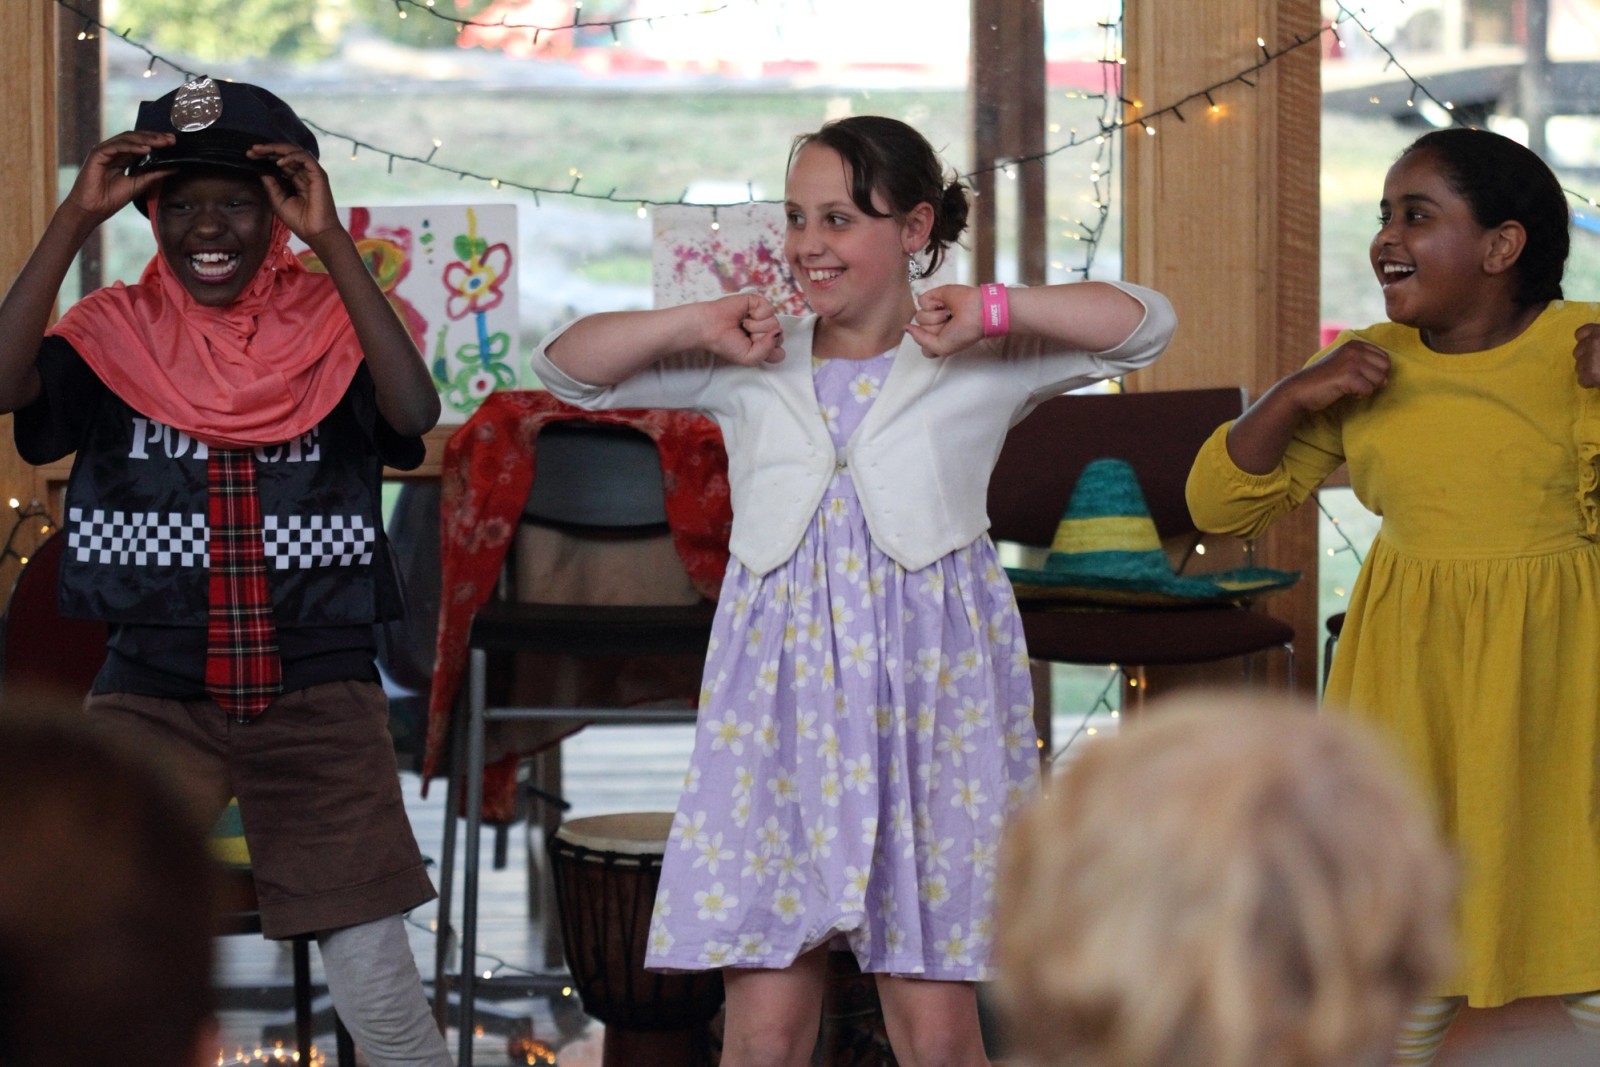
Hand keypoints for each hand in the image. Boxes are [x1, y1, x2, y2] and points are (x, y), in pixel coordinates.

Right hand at [61, 131, 175, 220]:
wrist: (92, 209)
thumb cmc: (111, 199)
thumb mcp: (140, 184)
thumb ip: (155, 174)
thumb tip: (176, 167)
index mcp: (123, 157)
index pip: (142, 144)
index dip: (157, 141)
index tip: (173, 142)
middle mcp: (114, 151)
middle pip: (136, 138)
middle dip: (155, 137)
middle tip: (171, 139)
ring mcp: (105, 151)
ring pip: (127, 139)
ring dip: (146, 139)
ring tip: (162, 142)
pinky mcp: (97, 154)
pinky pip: (117, 147)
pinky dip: (132, 147)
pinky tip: (146, 149)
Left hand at [248, 142, 339, 245]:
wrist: (316, 233)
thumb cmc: (299, 220)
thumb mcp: (277, 200)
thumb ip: (270, 184)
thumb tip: (260, 168)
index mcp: (294, 179)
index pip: (279, 161)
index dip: (265, 156)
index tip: (249, 156)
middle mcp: (303, 173)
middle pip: (285, 153)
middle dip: (268, 149)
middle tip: (252, 150)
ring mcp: (311, 173)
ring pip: (295, 151)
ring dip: (277, 149)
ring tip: (262, 151)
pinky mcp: (319, 174)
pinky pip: (305, 158)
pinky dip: (291, 157)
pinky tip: (279, 162)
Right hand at [702, 292, 784, 365]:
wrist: (711, 328)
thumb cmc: (727, 344)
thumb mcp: (750, 358)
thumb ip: (769, 350)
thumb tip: (778, 331)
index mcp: (764, 346)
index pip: (780, 352)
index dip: (768, 352)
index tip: (751, 349)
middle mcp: (766, 331)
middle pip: (780, 338)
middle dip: (761, 339)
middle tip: (745, 336)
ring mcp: (763, 317)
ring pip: (775, 324)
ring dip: (756, 327)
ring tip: (743, 325)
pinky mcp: (758, 303)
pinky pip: (770, 310)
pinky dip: (757, 315)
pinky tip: (745, 316)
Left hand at [905, 284, 983, 356]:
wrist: (977, 312)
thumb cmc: (964, 332)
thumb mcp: (941, 347)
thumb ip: (920, 340)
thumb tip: (906, 327)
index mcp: (938, 340)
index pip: (922, 346)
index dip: (930, 344)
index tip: (946, 340)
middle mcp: (935, 325)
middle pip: (919, 331)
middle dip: (934, 329)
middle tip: (950, 325)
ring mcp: (934, 310)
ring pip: (919, 317)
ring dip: (935, 317)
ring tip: (949, 314)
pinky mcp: (934, 296)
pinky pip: (921, 302)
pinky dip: (933, 304)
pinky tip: (945, 304)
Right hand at [1285, 339, 1389, 411]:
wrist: (1300, 390)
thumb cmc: (1324, 380)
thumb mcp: (1345, 364)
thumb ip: (1365, 364)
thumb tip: (1387, 379)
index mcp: (1356, 344)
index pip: (1385, 358)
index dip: (1375, 372)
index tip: (1358, 377)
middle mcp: (1355, 349)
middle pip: (1385, 368)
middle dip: (1374, 380)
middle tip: (1356, 384)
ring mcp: (1351, 362)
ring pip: (1379, 380)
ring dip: (1366, 388)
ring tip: (1349, 387)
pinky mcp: (1348, 376)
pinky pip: (1368, 390)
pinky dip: (1359, 395)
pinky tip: (1345, 392)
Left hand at [1575, 323, 1599, 387]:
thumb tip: (1594, 345)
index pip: (1580, 334)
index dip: (1586, 343)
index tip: (1594, 350)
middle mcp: (1594, 340)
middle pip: (1578, 352)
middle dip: (1587, 359)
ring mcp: (1591, 356)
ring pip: (1579, 367)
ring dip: (1589, 371)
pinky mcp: (1590, 373)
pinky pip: (1582, 380)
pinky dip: (1592, 383)